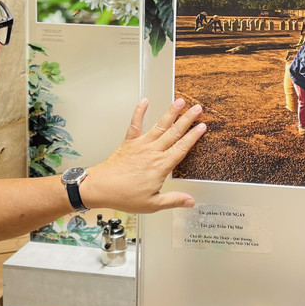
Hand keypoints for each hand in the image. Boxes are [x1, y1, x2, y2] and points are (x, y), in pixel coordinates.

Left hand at [81, 98, 204, 212]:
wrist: (101, 187)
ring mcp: (141, 145)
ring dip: (170, 113)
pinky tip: (144, 102)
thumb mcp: (152, 204)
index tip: (203, 127)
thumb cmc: (124, 196)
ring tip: (180, 101)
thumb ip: (173, 200)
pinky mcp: (129, 143)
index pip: (182, 148)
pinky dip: (139, 112)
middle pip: (174, 132)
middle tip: (198, 108)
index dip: (193, 136)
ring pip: (160, 126)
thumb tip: (190, 201)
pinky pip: (135, 124)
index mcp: (161, 166)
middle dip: (187, 119)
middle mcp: (153, 152)